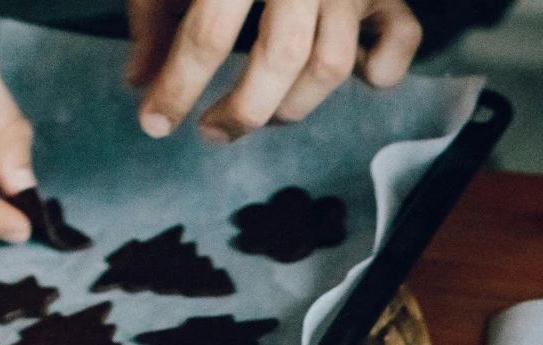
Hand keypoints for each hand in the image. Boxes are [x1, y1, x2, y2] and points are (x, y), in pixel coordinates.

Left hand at [125, 0, 424, 142]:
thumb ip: (153, 14)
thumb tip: (140, 81)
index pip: (207, 36)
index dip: (177, 88)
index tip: (155, 123)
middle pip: (282, 60)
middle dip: (242, 111)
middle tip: (212, 132)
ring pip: (332, 65)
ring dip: (295, 105)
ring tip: (262, 114)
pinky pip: (402, 37)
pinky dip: (384, 68)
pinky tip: (360, 78)